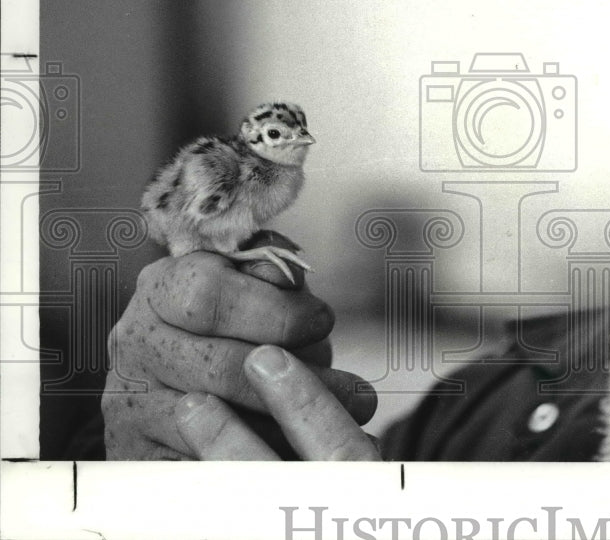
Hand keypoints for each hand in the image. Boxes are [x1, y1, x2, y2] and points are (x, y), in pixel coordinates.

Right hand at [102, 233, 375, 459]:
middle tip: (353, 387)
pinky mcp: (142, 456)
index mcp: (159, 288)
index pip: (209, 295)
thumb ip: (268, 270)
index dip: (276, 310)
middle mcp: (134, 343)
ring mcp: (132, 403)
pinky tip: (303, 450)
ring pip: (221, 423)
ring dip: (293, 424)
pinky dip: (263, 460)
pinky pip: (209, 464)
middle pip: (224, 366)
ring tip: (347, 418)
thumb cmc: (227, 322)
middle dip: (301, 378)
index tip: (321, 321)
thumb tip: (290, 275)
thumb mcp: (246, 281)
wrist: (171, 380)